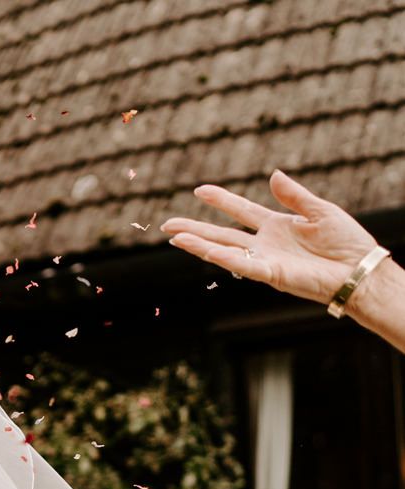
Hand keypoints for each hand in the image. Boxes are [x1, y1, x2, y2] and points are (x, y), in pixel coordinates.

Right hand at [160, 169, 378, 305]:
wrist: (359, 269)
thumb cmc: (346, 242)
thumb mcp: (320, 210)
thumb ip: (294, 195)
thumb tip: (273, 174)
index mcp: (276, 226)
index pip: (241, 211)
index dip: (221, 200)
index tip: (200, 190)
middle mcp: (265, 244)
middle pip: (221, 233)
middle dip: (194, 228)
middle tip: (167, 224)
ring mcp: (265, 259)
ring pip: (223, 250)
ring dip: (198, 244)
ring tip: (174, 237)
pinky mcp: (271, 274)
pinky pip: (241, 264)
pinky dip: (220, 257)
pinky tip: (202, 250)